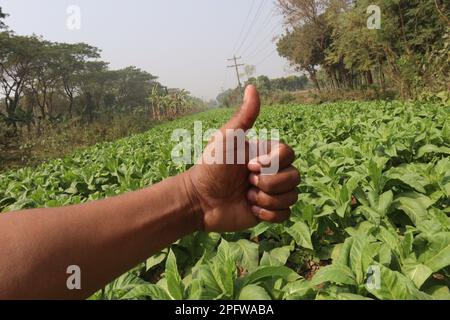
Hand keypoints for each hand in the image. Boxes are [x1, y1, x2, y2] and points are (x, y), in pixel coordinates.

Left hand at [185, 85, 299, 231]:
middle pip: (295, 176)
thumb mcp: (227, 138)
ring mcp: (271, 192)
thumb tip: (252, 86)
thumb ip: (244, 116)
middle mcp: (272, 172)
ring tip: (246, 196)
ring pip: (292, 196)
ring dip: (267, 199)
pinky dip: (269, 214)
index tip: (249, 165)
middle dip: (269, 183)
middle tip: (246, 183)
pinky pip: (286, 214)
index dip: (273, 163)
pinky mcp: (268, 212)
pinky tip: (251, 209)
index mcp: (265, 154)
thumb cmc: (211, 166)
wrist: (199, 199)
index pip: (290, 154)